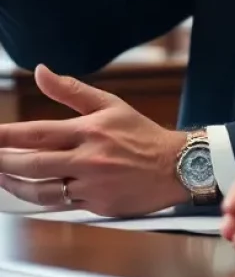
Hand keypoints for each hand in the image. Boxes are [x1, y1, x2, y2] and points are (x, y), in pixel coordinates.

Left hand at [0, 65, 187, 215]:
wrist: (175, 165)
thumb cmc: (141, 133)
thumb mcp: (110, 105)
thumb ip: (72, 90)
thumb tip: (41, 71)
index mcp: (90, 130)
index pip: (37, 132)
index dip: (6, 135)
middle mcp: (88, 158)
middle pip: (32, 164)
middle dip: (2, 163)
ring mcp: (91, 184)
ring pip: (40, 190)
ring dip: (14, 186)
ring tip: (1, 179)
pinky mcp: (96, 205)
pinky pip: (60, 204)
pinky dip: (42, 198)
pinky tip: (31, 192)